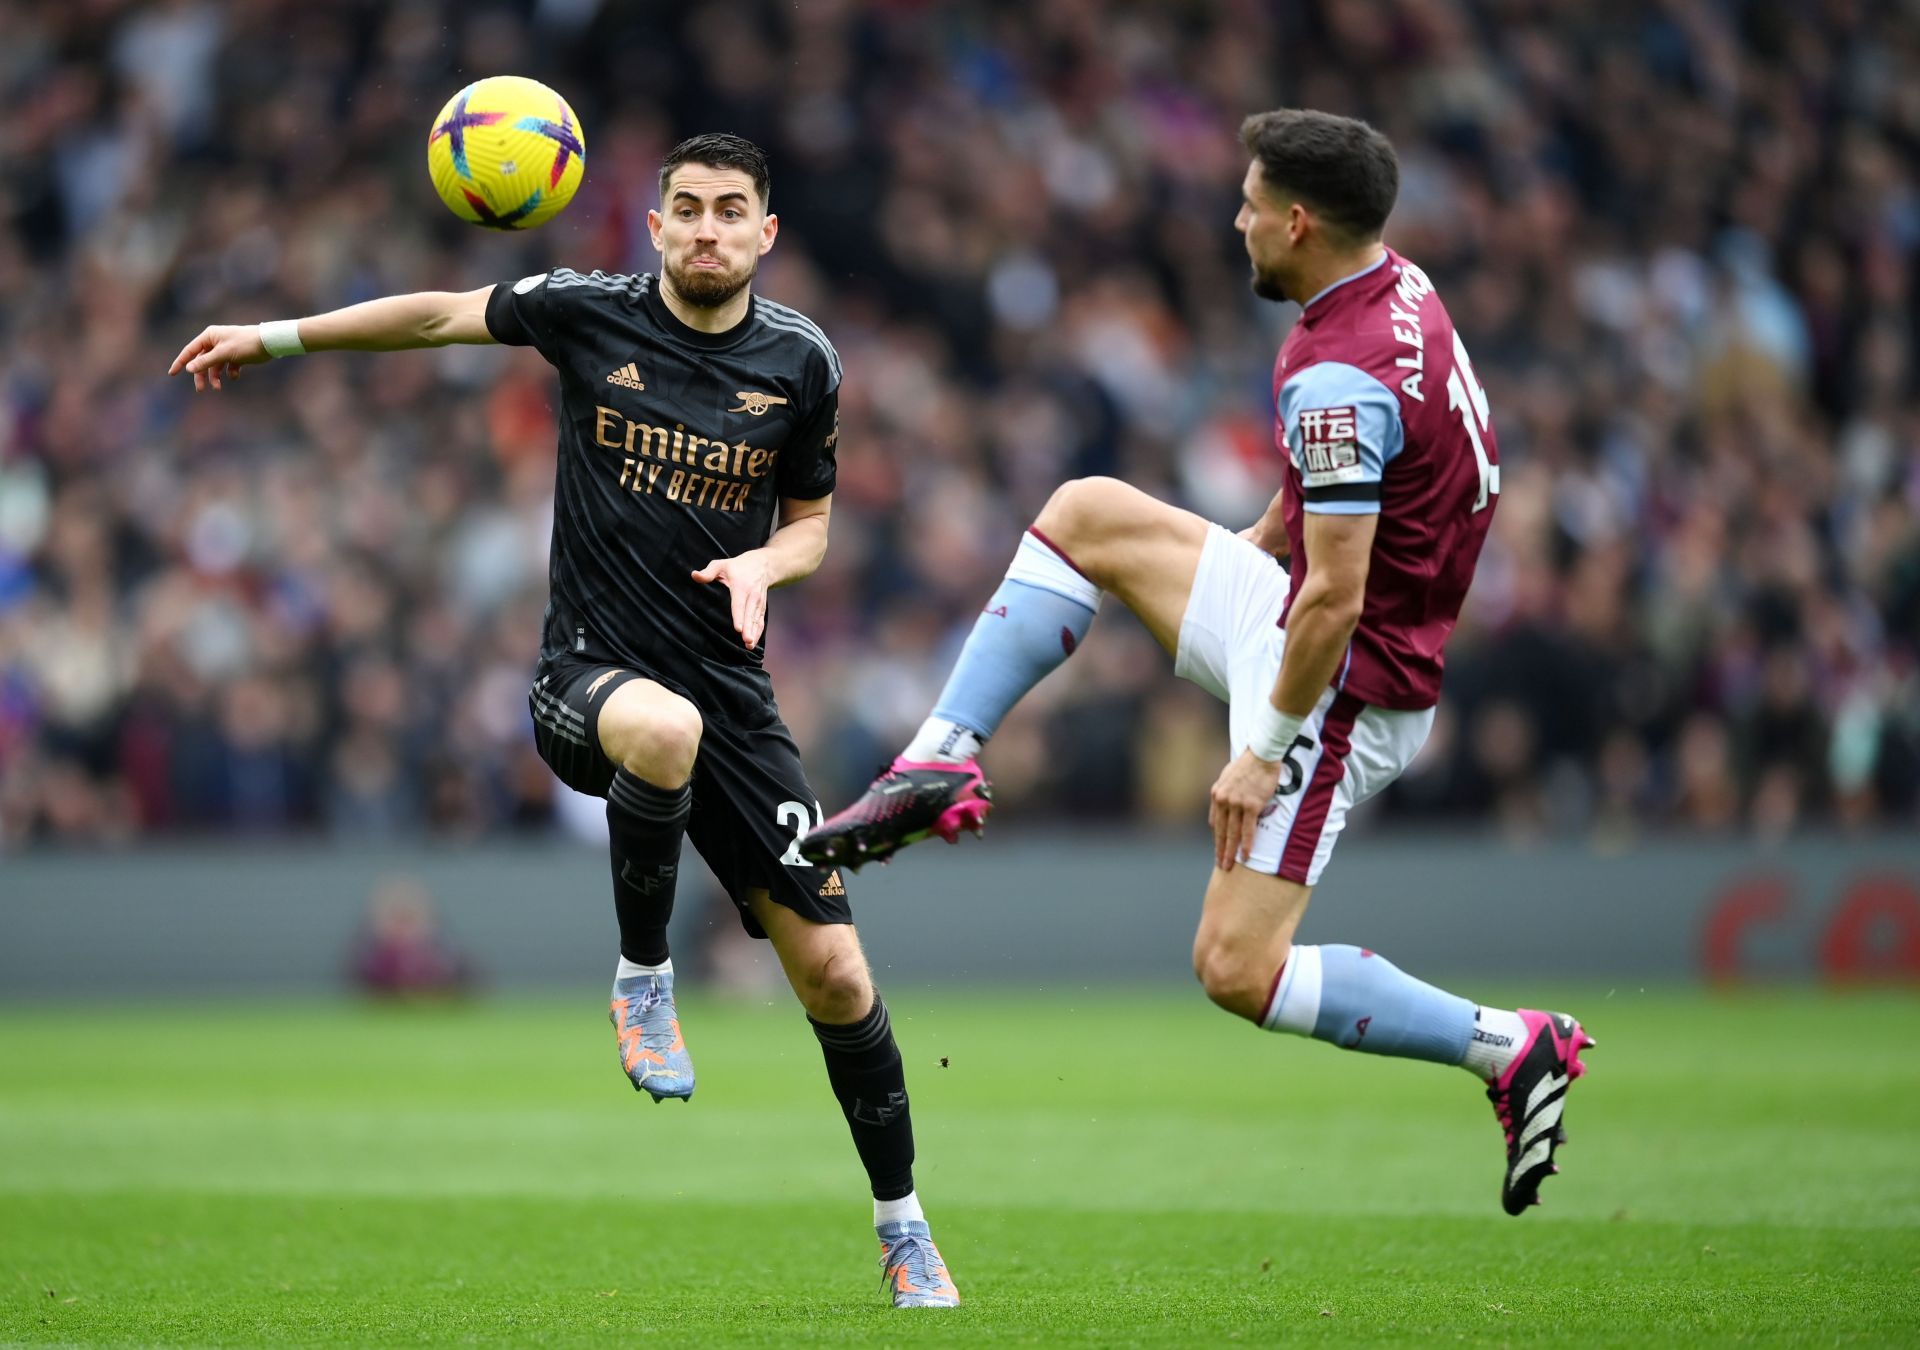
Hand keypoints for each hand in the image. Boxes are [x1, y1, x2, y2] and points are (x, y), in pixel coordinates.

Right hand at [168, 325, 271, 391]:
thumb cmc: (245, 344)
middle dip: (201, 375)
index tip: (172, 374)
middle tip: (200, 390)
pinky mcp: (236, 356)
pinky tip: (235, 375)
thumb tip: (189, 368)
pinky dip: (230, 373)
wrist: (269, 343)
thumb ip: (206, 361)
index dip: (180, 362)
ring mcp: (226, 349)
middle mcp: (215, 341)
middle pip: (202, 361)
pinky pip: (228, 367)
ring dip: (215, 377)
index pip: (190, 351)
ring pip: (215, 366)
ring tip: (218, 388)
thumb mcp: (223, 354)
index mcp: (209, 336)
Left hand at [692, 550, 774, 647]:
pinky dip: (758, 632)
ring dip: (754, 633)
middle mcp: (752, 595)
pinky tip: (753, 643)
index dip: (739, 616)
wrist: (762, 565)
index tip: (738, 628)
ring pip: (756, 619)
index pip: (739, 603)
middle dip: (749, 628)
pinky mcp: (761, 607)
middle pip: (749, 613)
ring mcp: (758, 602)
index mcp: (741, 585)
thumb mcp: (721, 565)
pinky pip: (760, 621)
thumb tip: (694, 576)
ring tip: (749, 645)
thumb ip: (708, 572)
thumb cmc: (737, 566)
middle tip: (746, 640)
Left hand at [1208, 747, 1281, 871]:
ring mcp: (1236, 803)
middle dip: (1220, 850)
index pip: (1214, 822)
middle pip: (1220, 831)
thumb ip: (1225, 790)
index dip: (1218, 837)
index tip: (1219, 847)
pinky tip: (1246, 856)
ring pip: (1232, 833)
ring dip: (1231, 852)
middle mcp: (1223, 800)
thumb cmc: (1248, 764)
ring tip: (1230, 866)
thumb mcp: (1228, 776)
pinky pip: (1247, 830)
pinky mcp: (1251, 805)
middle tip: (1221, 865)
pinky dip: (1246, 844)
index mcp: (1216, 794)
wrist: (1262, 754)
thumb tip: (1225, 802)